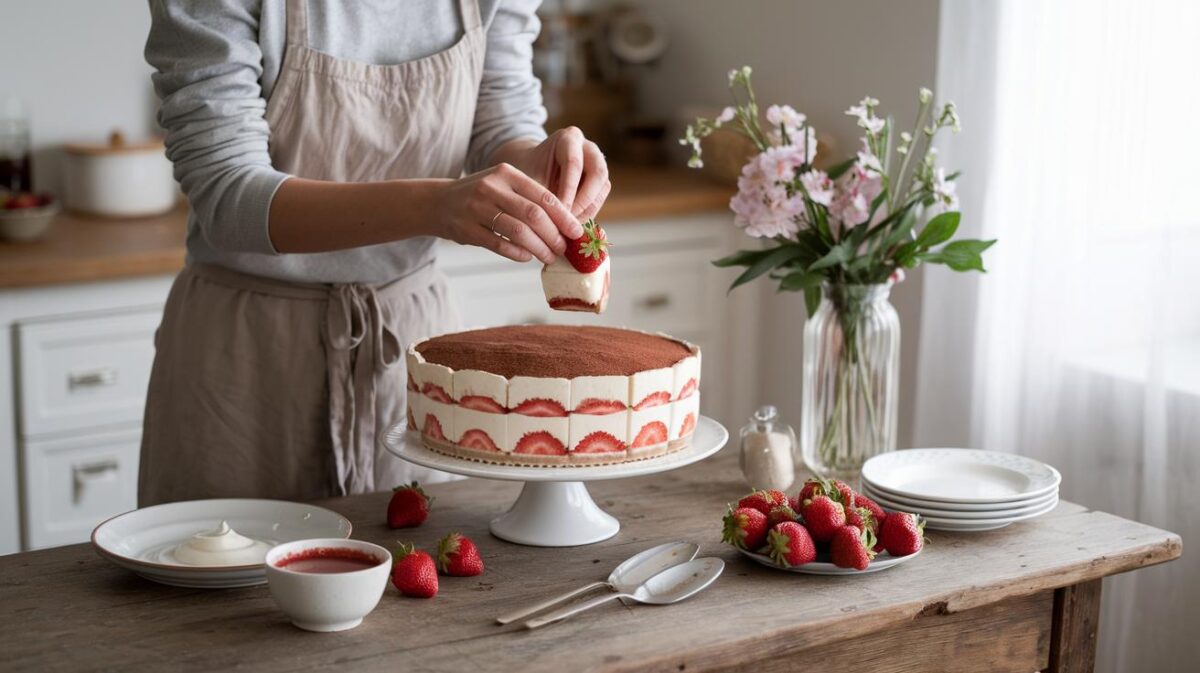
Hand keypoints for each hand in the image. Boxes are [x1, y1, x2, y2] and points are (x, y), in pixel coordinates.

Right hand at [437, 163, 584, 263]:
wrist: (438, 202)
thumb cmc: (481, 197)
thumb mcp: (503, 186)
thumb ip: (529, 199)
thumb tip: (564, 225)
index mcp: (506, 173)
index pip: (543, 196)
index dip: (564, 217)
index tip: (577, 232)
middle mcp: (492, 188)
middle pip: (533, 215)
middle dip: (554, 235)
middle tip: (564, 249)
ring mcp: (477, 208)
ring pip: (518, 231)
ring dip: (539, 248)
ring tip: (549, 257)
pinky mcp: (466, 229)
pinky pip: (499, 244)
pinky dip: (517, 253)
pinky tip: (526, 257)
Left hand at [507, 127, 611, 220]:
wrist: (531, 169)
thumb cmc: (527, 171)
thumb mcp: (528, 178)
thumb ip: (540, 194)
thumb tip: (551, 220)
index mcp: (569, 138)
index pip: (574, 164)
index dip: (567, 191)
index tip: (557, 212)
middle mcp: (589, 148)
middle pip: (597, 174)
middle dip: (583, 201)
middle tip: (568, 222)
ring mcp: (598, 164)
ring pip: (602, 189)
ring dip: (587, 210)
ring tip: (568, 227)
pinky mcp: (600, 182)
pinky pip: (600, 199)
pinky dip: (587, 214)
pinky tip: (571, 225)